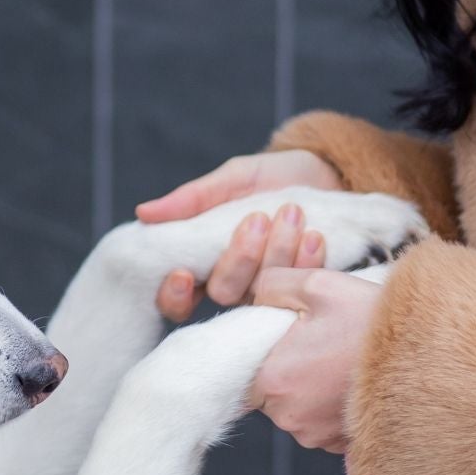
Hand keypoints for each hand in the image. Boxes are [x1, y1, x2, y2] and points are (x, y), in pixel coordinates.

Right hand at [136, 149, 342, 321]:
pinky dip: (307, 261)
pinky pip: (300, 289)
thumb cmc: (276, 177)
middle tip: (258, 218)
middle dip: (240, 259)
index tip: (181, 273)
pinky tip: (315, 236)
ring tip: (292, 210)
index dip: (173, 295)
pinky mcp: (307, 291)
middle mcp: (237, 282)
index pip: (176, 298)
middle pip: (223, 293)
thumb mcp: (236, 178)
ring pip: (262, 291)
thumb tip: (143, 212)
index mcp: (206, 259)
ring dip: (277, 252)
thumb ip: (194, 198)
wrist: (332, 176)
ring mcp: (272, 291)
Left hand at [247, 268, 384, 453]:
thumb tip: (257, 294)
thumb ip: (273, 284)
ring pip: (299, 408)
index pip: (247, 370)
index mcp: (273, 380)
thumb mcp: (318, 285)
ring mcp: (317, 437)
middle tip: (324, 341)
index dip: (268, 351)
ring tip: (345, 360)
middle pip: (273, 391)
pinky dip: (335, 405)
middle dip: (291, 368)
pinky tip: (356, 381)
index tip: (292, 335)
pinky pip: (325, 424)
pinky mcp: (342, 448)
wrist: (432, 357)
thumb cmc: (373, 321)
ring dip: (314, 388)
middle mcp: (289, 418)